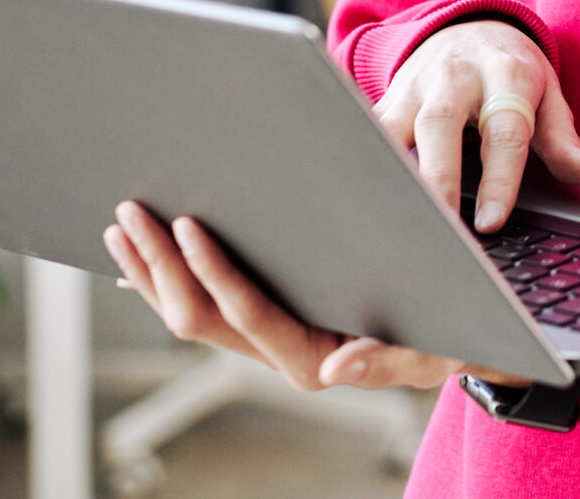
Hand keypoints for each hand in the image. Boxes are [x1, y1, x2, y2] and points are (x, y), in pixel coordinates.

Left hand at [104, 201, 532, 389]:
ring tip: (121, 225)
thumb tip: (336, 367)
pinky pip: (200, 306)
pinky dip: (164, 279)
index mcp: (313, 358)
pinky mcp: (260, 324)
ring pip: (187, 313)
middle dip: (160, 265)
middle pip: (198, 316)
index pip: (247, 313)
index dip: (212, 270)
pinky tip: (139, 257)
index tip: (190, 224)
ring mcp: (263, 341)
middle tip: (132, 213)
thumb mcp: (434, 349)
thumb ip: (388, 359)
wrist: (457, 340)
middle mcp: (279, 354)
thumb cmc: (451, 337)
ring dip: (149, 271)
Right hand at [376, 19, 579, 231]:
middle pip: (440, 124)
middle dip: (438, 177)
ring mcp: (415, 85)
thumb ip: (561, 137)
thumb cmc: (511, 71)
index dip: (499, 178)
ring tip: (397, 221)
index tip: (490, 221)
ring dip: (394, 173)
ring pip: (394, 127)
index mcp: (505, 74)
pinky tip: (363, 199)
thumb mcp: (547, 95)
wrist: (467, 25)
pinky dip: (363, 160)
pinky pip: (369, 130)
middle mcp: (455, 76)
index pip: (504, 130)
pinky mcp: (386, 98)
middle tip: (439, 226)